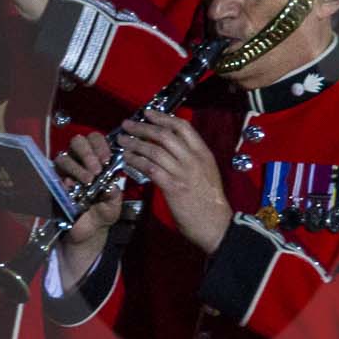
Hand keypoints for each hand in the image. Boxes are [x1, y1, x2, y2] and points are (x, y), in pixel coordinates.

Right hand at [51, 131, 123, 291]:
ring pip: (64, 157)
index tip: (107, 160)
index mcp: (97, 159)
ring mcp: (65, 171)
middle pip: (77, 141)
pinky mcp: (55, 184)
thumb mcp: (114, 202)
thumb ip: (114, 193)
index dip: (100, 145)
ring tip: (88, 181)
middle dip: (88, 153)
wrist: (91, 230)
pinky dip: (65, 180)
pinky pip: (55, 176)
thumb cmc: (104, 210)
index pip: (95, 139)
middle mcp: (80, 161)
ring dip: (77, 167)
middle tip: (97, 170)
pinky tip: (73, 187)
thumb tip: (109, 185)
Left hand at [118, 111, 231, 252]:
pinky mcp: (173, 187)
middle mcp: (193, 159)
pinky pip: (151, 169)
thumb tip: (169, 149)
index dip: (163, 117)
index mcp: (203, 153)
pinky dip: (137, 162)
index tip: (148, 113)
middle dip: (143, 127)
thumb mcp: (206, 172)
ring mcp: (183, 173)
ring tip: (123, 141)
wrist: (216, 225)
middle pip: (165, 135)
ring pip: (155, 150)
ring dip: (135, 144)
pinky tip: (128, 160)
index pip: (183, 127)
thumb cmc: (210, 201)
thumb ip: (191, 159)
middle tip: (128, 125)